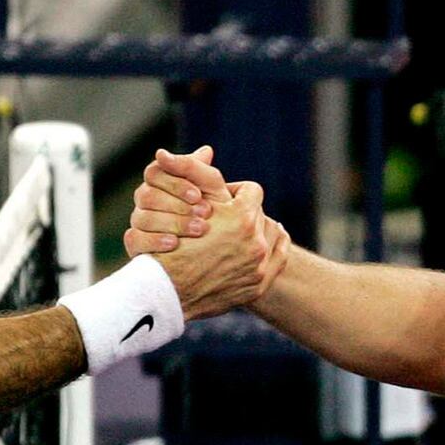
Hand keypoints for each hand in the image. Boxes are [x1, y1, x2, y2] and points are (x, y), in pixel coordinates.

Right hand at [126, 146, 238, 255]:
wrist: (215, 254)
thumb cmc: (215, 217)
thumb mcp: (214, 193)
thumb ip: (206, 172)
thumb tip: (206, 150)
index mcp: (160, 182)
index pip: (154, 173)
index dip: (176, 183)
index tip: (198, 195)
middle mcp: (146, 200)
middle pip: (146, 195)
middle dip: (177, 205)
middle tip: (204, 214)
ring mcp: (139, 222)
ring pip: (142, 217)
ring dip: (172, 223)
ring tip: (198, 230)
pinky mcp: (136, 245)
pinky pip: (134, 239)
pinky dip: (155, 240)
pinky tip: (175, 244)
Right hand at [151, 174, 289, 319]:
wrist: (165, 294)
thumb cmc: (168, 246)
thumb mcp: (182, 205)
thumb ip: (196, 173)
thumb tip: (206, 150)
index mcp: (241, 218)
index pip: (251, 190)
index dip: (236, 192)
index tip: (225, 199)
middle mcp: (255, 242)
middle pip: (259, 213)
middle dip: (245, 213)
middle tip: (229, 218)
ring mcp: (258, 265)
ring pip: (272, 233)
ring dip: (259, 230)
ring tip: (244, 232)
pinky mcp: (258, 284)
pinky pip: (279, 257)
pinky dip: (274, 248)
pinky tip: (266, 244)